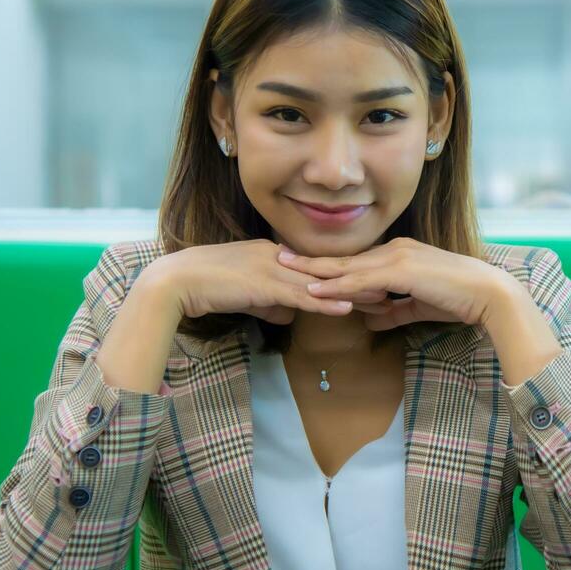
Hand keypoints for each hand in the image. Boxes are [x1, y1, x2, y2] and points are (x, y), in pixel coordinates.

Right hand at [143, 239, 390, 324]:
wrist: (175, 283)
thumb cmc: (206, 288)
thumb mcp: (246, 296)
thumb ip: (269, 302)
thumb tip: (288, 314)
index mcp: (275, 255)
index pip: (320, 267)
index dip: (349, 276)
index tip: (377, 282)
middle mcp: (277, 256)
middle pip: (328, 270)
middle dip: (362, 280)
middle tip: (395, 287)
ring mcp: (270, 267)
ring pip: (320, 282)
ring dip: (353, 292)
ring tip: (384, 300)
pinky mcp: (261, 284)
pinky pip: (299, 295)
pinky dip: (325, 303)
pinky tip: (347, 309)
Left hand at [275, 237, 510, 332]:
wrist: (487, 294)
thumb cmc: (458, 300)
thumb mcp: (419, 307)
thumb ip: (394, 311)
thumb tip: (370, 322)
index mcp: (398, 255)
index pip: (355, 261)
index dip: (327, 265)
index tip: (300, 264)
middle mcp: (394, 250)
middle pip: (344, 258)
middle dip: (310, 260)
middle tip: (279, 258)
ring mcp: (397, 257)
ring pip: (347, 266)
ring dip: (314, 271)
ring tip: (284, 270)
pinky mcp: (401, 270)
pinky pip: (361, 280)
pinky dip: (336, 285)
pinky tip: (315, 291)